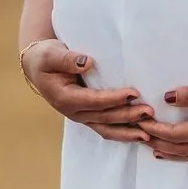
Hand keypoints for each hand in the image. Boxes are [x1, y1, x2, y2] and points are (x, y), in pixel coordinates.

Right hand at [20, 40, 151, 142]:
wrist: (38, 67)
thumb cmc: (46, 58)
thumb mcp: (51, 54)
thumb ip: (67, 59)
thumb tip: (87, 62)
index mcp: (65, 98)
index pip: (94, 101)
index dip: (114, 99)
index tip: (134, 93)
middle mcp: (74, 112)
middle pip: (104, 118)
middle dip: (127, 116)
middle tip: (149, 111)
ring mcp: (82, 116)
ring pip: (107, 129)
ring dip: (128, 131)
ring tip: (148, 133)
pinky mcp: (89, 116)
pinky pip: (107, 128)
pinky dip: (123, 132)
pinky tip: (139, 134)